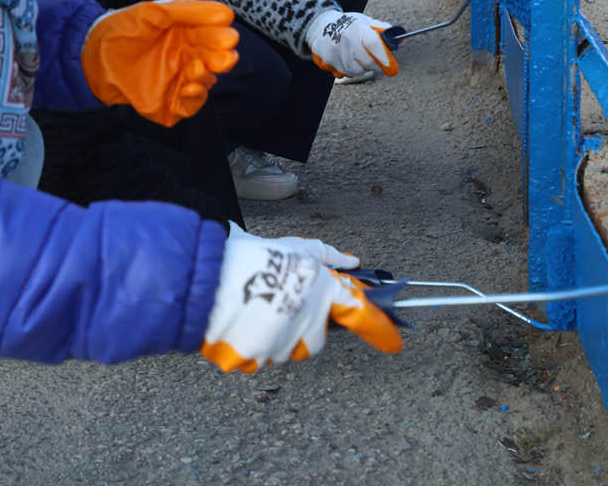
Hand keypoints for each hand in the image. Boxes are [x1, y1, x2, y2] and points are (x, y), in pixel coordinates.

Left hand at [81, 0, 239, 125]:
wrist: (91, 56)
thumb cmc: (122, 30)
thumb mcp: (154, 12)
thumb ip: (189, 11)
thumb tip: (225, 13)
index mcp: (185, 34)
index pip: (211, 35)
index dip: (220, 35)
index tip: (228, 34)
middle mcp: (185, 57)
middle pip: (213, 59)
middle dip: (222, 58)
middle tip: (225, 55)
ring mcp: (177, 80)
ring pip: (205, 82)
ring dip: (206, 76)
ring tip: (197, 68)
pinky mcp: (168, 102)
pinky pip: (190, 105)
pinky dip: (195, 97)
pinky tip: (188, 86)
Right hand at [200, 226, 401, 372]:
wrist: (212, 275)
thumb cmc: (254, 258)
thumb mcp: (297, 248)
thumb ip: (330, 257)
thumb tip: (353, 262)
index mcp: (324, 293)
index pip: (360, 315)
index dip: (380, 329)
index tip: (395, 341)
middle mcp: (309, 323)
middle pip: (315, 337)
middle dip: (302, 323)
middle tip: (279, 302)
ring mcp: (283, 344)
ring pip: (286, 347)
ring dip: (275, 333)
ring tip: (253, 306)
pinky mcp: (257, 360)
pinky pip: (260, 357)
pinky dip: (251, 343)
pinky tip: (239, 321)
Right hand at [305, 8, 399, 79]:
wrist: (320, 25)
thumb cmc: (347, 24)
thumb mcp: (365, 21)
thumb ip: (382, 30)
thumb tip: (399, 39)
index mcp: (358, 28)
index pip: (374, 44)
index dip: (384, 57)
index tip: (392, 66)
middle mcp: (347, 40)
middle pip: (367, 61)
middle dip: (376, 64)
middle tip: (378, 60)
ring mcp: (337, 51)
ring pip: (357, 70)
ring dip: (363, 68)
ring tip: (360, 57)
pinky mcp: (330, 60)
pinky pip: (346, 73)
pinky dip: (351, 70)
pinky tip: (350, 60)